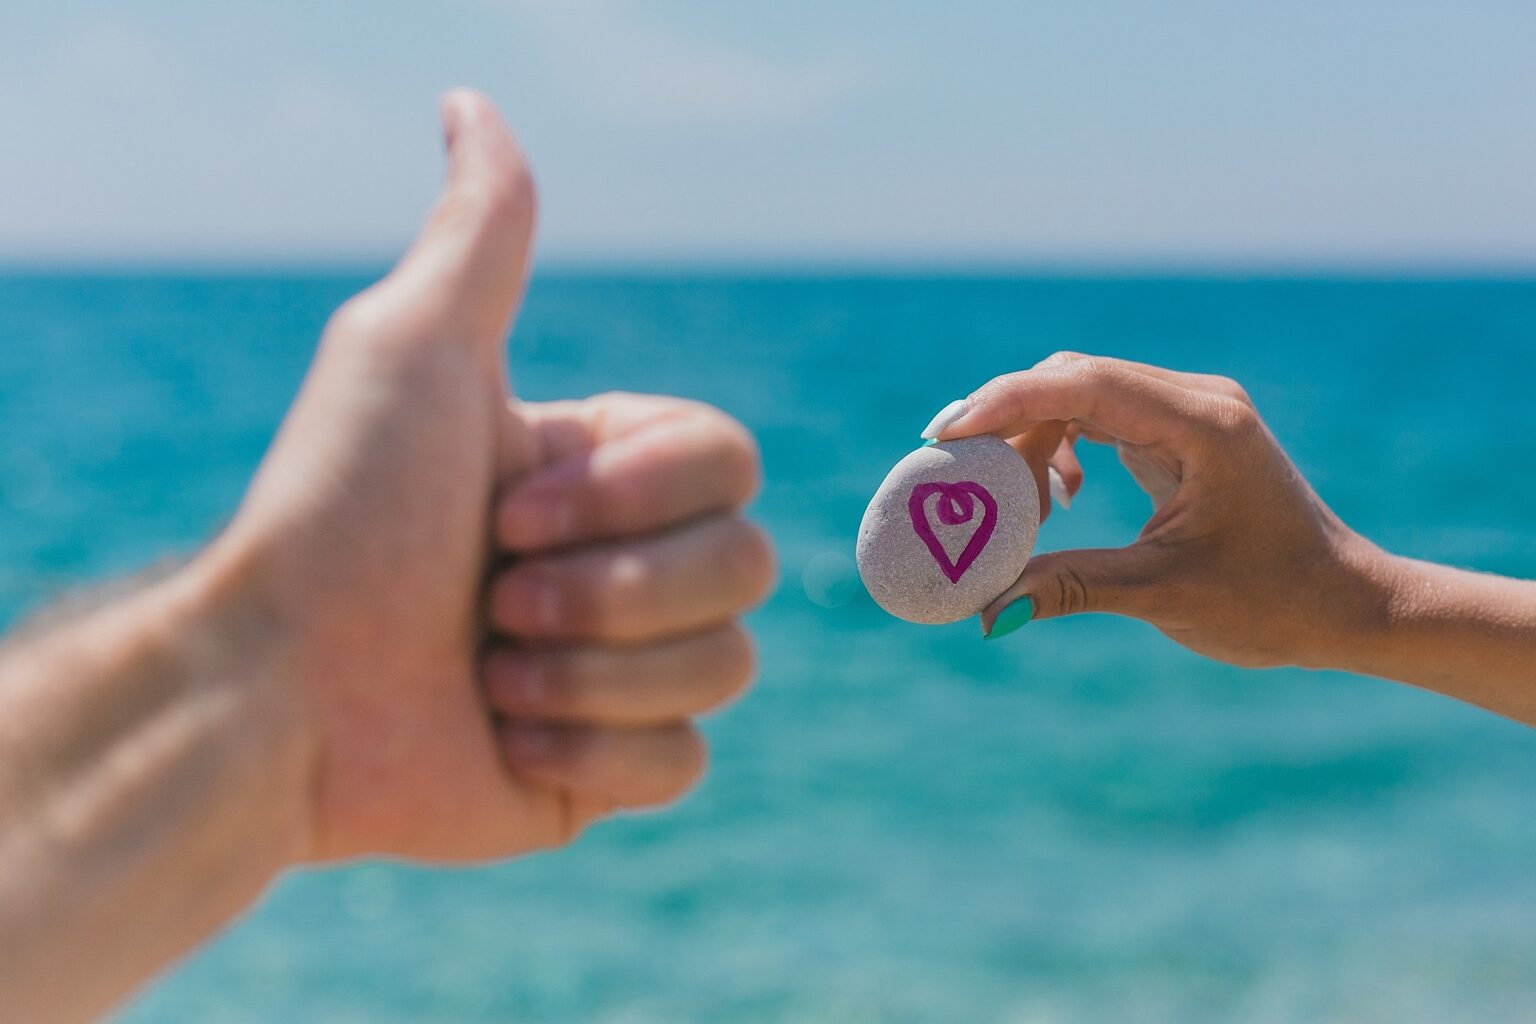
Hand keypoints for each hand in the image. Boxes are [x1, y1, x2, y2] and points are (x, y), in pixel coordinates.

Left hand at [205, 90, 768, 861]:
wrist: (277, 693)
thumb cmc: (341, 512)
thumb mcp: (412, 349)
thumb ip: (480, 232)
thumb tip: (469, 101)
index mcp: (601, 472)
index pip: (732, 461)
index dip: (636, 494)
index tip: (506, 503)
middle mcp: (627, 564)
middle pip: (748, 564)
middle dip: (614, 589)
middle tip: (493, 595)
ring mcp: (623, 668)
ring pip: (727, 666)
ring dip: (591, 671)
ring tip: (487, 669)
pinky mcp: (609, 769)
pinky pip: (687, 762)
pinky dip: (593, 753)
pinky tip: (504, 739)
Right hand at [938, 352, 1392, 667]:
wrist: (1345, 603)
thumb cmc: (1273, 602)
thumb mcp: (1164, 595)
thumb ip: (1070, 587)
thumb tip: (986, 611)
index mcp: (1203, 424)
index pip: (1082, 385)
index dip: (1004, 402)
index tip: (943, 434)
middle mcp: (1196, 399)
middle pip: (1071, 379)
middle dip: (1006, 422)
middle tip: (954, 475)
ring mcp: (1189, 410)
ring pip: (1079, 397)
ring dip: (1032, 443)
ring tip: (1016, 509)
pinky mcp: (1181, 430)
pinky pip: (1099, 418)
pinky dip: (1061, 451)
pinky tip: (1059, 501)